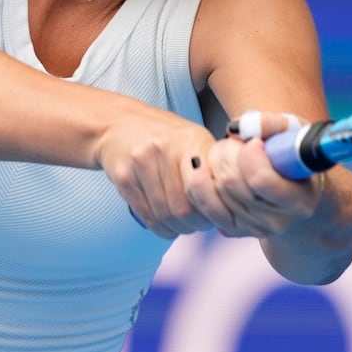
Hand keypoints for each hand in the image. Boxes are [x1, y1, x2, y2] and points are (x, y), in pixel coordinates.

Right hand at [96, 113, 219, 237]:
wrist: (118, 123)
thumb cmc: (162, 135)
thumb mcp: (193, 139)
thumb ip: (212, 165)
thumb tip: (233, 201)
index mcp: (190, 140)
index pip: (206, 188)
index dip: (214, 211)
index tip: (218, 217)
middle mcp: (164, 150)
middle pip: (184, 208)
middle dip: (195, 224)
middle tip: (200, 224)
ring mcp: (141, 163)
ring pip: (164, 214)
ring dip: (178, 228)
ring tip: (184, 225)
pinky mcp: (123, 178)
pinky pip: (146, 215)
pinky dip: (161, 228)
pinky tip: (167, 225)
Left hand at [189, 113, 324, 237]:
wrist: (296, 191)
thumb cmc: (296, 159)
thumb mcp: (296, 135)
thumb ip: (273, 124)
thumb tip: (241, 127)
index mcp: (299, 201)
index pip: (260, 180)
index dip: (249, 154)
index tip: (253, 141)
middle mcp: (277, 221)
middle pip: (231, 183)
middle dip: (227, 152)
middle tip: (235, 141)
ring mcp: (254, 229)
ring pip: (215, 191)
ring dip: (214, 162)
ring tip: (227, 150)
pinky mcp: (234, 231)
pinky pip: (204, 206)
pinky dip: (202, 182)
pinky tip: (211, 167)